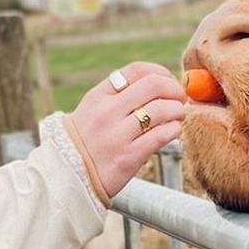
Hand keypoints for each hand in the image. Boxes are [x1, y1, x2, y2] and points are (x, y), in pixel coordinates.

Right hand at [69, 61, 186, 197]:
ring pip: (161, 109)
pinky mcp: (128, 157)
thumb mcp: (93, 110)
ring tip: (179, 115)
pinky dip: (174, 129)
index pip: (136, 70)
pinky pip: (161, 136)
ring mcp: (117, 135)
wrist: (67, 177)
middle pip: (153, 85)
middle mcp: (107, 112)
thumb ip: (119, 96)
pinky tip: (173, 130)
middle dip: (174, 89)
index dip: (161, 72)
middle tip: (180, 97)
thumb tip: (159, 82)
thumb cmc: (86, 141)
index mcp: (99, 96)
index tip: (170, 80)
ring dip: (178, 110)